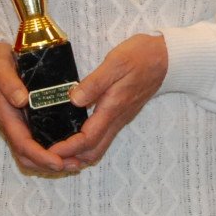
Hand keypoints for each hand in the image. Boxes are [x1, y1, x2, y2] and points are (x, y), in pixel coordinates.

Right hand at [0, 39, 67, 173]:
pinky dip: (51, 151)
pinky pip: (37, 143)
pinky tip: (69, 149)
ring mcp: (18, 124)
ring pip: (32, 154)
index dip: (41, 156)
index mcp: (6, 116)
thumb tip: (22, 99)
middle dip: (49, 165)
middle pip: (27, 157)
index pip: (23, 145)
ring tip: (76, 162)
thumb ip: (9, 83)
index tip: (59, 162)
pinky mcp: (26, 121)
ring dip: (51, 162)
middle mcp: (12, 125)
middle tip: (74, 164)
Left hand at [51, 33, 167, 166]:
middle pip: (93, 151)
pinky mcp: (121, 114)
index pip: (88, 139)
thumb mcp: (115, 63)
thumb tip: (74, 99)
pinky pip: (102, 137)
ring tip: (59, 150)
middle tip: (49, 155)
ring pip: (98, 147)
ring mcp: (120, 118)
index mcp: (113, 108)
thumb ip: (94, 82)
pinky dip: (86, 144)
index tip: (50, 151)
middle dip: (71, 158)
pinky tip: (74, 135)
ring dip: (79, 154)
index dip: (68, 148)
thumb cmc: (141, 57)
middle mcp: (117, 118)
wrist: (166, 57)